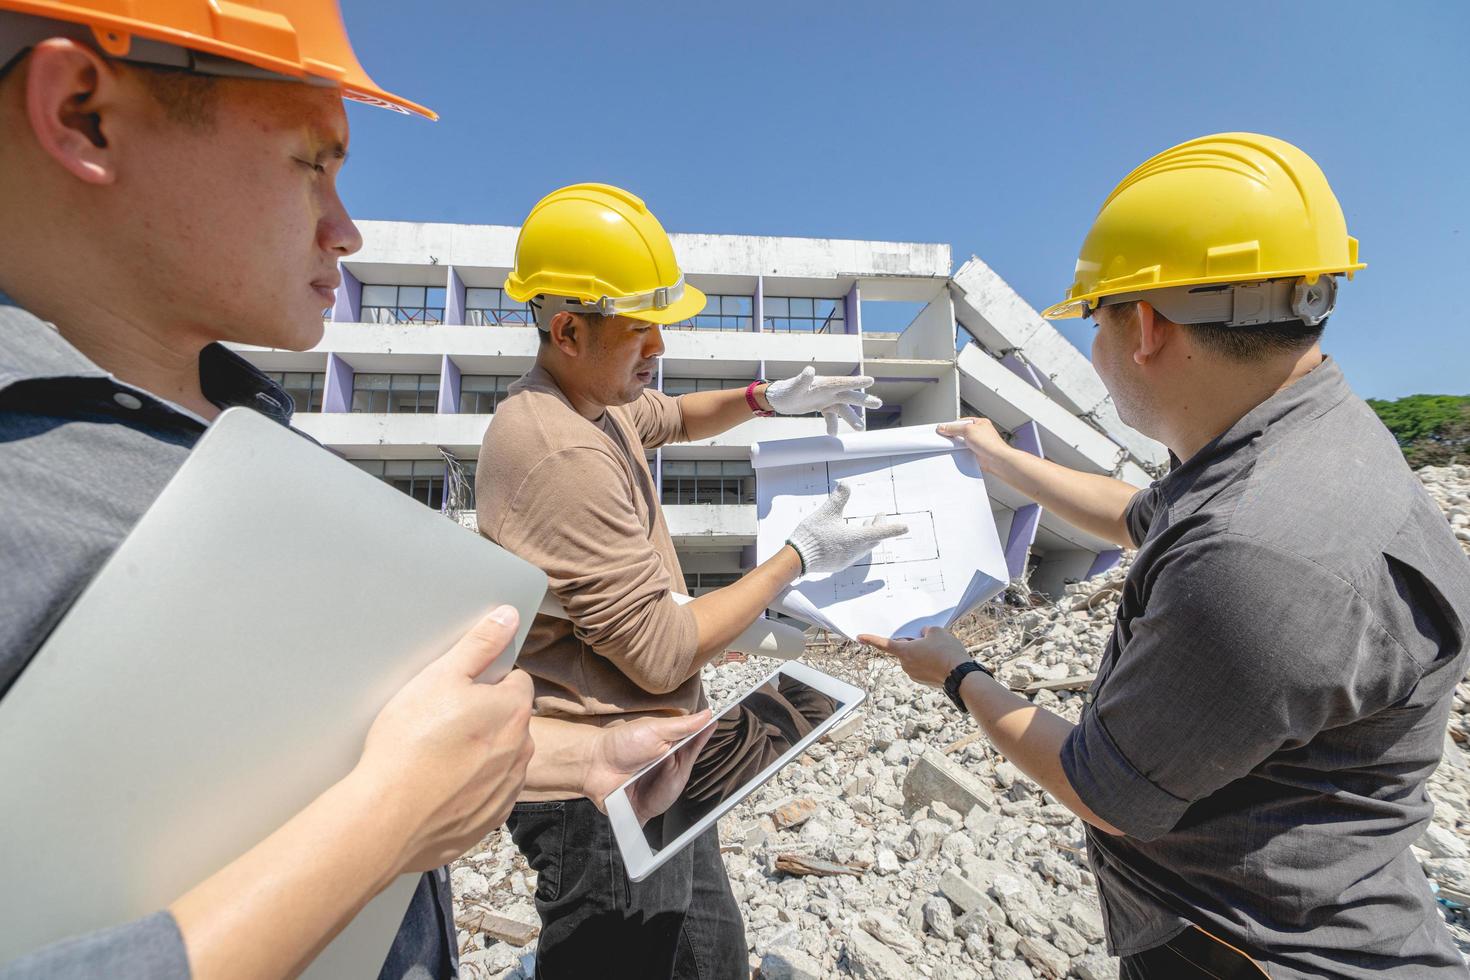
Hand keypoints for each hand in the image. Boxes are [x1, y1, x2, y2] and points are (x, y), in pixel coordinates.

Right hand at [354, 605, 534, 871]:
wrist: (388, 815)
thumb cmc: (410, 740)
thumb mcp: (440, 676)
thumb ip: (479, 644)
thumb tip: (509, 616)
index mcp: (514, 710)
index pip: (516, 682)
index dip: (487, 682)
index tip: (460, 691)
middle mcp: (522, 750)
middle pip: (511, 722)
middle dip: (486, 719)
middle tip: (442, 723)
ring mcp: (507, 789)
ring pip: (502, 760)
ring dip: (482, 756)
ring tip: (437, 757)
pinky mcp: (490, 820)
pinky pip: (488, 795)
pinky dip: (471, 790)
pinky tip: (440, 788)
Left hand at [581, 710, 714, 816]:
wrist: (594, 766)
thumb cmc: (620, 745)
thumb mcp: (654, 730)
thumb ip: (683, 725)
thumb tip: (706, 715)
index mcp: (669, 745)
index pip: (693, 741)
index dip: (703, 735)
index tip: (715, 724)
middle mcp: (667, 765)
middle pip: (688, 763)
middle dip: (686, 757)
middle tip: (679, 750)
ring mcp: (660, 786)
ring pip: (679, 782)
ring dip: (673, 774)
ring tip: (660, 764)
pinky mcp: (653, 805)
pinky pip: (666, 803)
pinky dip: (665, 795)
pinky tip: (662, 788)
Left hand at [765, 366, 881, 434]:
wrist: (777, 399)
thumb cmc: (785, 391)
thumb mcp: (794, 387)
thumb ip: (802, 379)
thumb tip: (810, 370)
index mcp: (823, 383)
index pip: (843, 382)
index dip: (856, 381)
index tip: (870, 380)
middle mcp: (827, 390)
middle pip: (849, 395)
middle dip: (863, 400)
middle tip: (878, 404)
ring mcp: (825, 399)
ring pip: (843, 408)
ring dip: (851, 418)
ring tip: (860, 429)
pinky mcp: (821, 406)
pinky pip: (831, 416)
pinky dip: (832, 425)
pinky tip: (832, 434)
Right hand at [787, 481, 908, 573]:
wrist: (796, 559)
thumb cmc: (812, 535)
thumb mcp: (825, 512)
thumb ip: (838, 498)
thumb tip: (846, 484)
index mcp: (855, 538)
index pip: (880, 531)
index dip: (893, 528)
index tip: (906, 527)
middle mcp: (854, 551)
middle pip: (874, 539)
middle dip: (879, 526)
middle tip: (879, 515)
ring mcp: (847, 560)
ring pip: (865, 547)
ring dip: (869, 535)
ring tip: (867, 524)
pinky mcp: (839, 564)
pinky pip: (855, 553)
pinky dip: (858, 543)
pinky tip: (849, 538)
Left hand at [859, 627, 971, 688]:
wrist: (960, 676)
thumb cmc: (946, 652)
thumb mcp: (936, 632)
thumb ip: (925, 631)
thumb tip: (923, 635)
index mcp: (904, 651)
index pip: (883, 644)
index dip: (871, 639)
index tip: (859, 637)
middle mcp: (905, 665)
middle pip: (904, 649)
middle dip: (913, 643)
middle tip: (929, 640)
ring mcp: (914, 674)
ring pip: (914, 658)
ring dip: (922, 653)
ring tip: (940, 651)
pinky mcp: (923, 680)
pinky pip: (922, 667)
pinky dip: (928, 662)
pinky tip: (941, 660)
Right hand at [937, 417, 1012, 470]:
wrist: (996, 459)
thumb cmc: (990, 443)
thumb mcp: (968, 430)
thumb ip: (954, 428)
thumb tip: (943, 427)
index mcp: (980, 423)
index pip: (961, 421)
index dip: (951, 425)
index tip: (942, 428)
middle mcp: (979, 432)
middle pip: (960, 432)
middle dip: (953, 435)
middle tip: (945, 436)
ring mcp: (977, 443)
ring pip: (961, 442)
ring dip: (957, 444)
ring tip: (952, 445)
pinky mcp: (975, 453)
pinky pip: (963, 450)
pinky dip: (959, 452)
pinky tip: (957, 452)